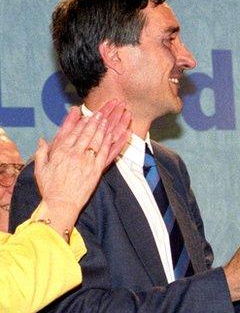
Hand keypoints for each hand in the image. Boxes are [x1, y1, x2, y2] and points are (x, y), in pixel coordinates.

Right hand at [34, 100, 129, 235]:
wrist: (61, 204)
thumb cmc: (50, 188)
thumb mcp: (41, 168)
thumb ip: (42, 152)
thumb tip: (43, 140)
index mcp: (61, 151)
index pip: (72, 131)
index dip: (79, 120)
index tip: (84, 112)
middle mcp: (75, 153)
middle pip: (89, 132)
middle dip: (98, 118)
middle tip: (107, 108)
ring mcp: (87, 161)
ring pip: (100, 139)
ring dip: (109, 125)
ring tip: (115, 115)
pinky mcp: (98, 170)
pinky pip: (110, 153)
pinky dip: (117, 143)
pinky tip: (125, 133)